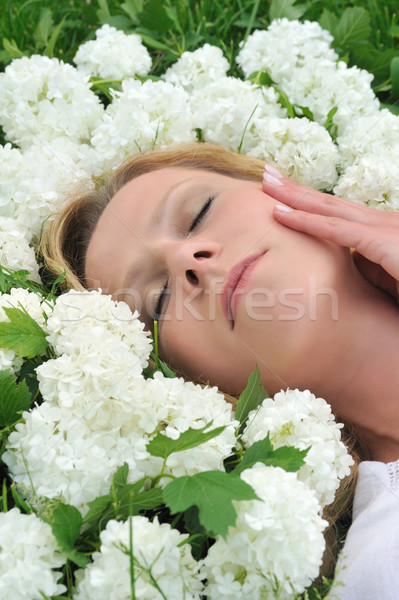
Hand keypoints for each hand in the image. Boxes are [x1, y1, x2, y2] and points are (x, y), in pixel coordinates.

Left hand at [262, 165, 398, 300]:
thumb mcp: (390, 282)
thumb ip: (366, 273)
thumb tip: (341, 273)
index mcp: (382, 231)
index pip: (338, 213)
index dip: (309, 203)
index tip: (282, 197)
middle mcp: (381, 222)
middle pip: (329, 203)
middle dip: (296, 189)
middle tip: (267, 175)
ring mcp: (383, 228)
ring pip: (328, 209)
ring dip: (294, 196)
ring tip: (265, 183)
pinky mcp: (383, 241)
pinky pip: (337, 230)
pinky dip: (306, 221)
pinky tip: (281, 214)